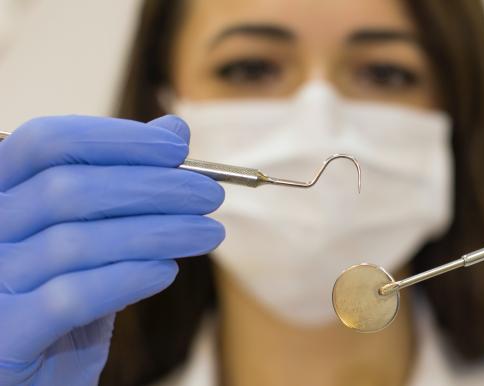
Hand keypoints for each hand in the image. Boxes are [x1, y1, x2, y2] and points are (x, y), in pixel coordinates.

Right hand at [0, 115, 224, 384]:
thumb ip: (127, 181)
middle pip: (68, 189)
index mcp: (0, 193)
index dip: (116, 140)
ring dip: (158, 232)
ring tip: (207, 233)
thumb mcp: (97, 232)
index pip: (47, 142)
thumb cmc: (67, 296)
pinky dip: (127, 278)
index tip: (177, 150)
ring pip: (76, 242)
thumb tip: (173, 131)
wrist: (36, 376)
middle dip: (153, 187)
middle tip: (210, 196)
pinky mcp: (5, 334)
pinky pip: (69, 297)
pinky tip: (167, 272)